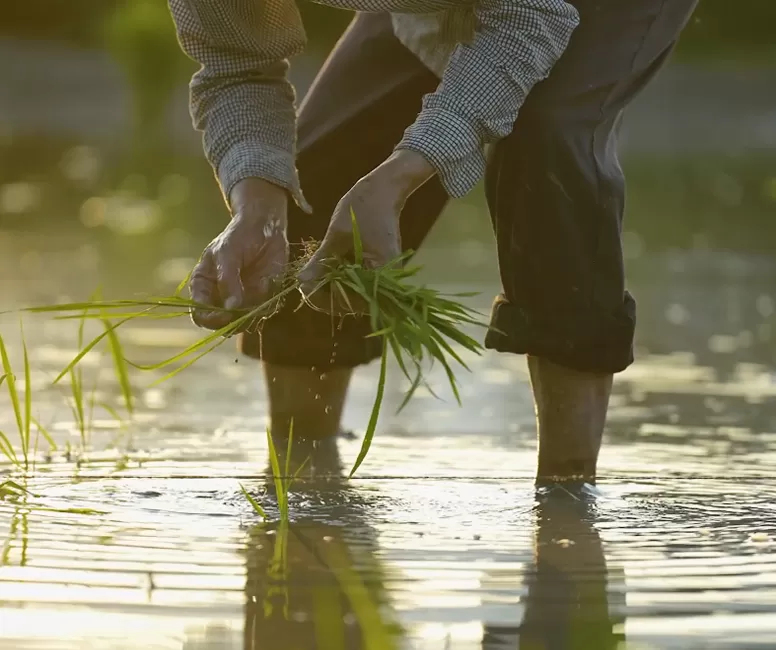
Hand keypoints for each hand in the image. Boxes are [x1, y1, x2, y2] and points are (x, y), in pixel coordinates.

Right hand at [189, 178, 288, 329]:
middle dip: (237, 320)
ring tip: (261, 283)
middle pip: (224, 326)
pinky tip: (268, 280)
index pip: (201, 316)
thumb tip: (231, 308)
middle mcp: (222, 299)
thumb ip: (228, 280)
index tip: (225, 315)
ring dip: (255, 310)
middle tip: (248, 305)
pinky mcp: (263, 299)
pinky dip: (269, 301)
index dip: (211, 320)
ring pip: (247, 322)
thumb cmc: (238, 237)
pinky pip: (266, 310)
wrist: (264, 228)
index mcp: (204, 288)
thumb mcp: (227, 253)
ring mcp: (243, 301)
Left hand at [297, 150, 434, 312]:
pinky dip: (341, 277)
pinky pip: (358, 281)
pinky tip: (327, 268)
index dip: (325, 299)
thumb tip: (301, 283)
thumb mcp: (337, 235)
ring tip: (313, 275)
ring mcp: (384, 276)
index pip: (350, 302)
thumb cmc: (364, 208)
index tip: (304, 288)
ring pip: (354, 292)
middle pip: (353, 302)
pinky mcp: (379, 269)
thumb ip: (321, 262)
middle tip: (305, 281)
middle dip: (327, 294)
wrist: (384, 189)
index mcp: (381, 276)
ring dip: (333, 286)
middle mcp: (387, 282)